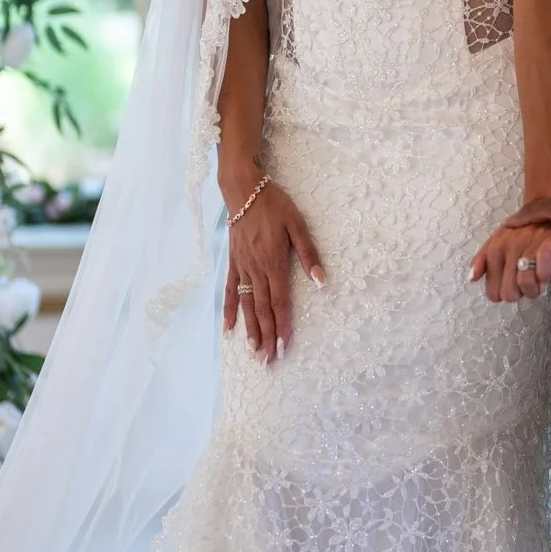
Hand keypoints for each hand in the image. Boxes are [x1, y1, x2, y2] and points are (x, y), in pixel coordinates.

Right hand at [223, 182, 323, 362]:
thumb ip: (308, 254)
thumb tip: (321, 280)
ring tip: (253, 352)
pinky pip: (231, 290)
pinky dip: (230, 310)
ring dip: (250, 330)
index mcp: (274, 263)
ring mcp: (242, 267)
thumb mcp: (297, 224)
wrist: (243, 190)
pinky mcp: (233, 262)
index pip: (280, 302)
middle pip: (263, 309)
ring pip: (247, 305)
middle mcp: (256, 269)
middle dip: (266, 337)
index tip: (284, 347)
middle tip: (268, 362)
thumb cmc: (274, 205)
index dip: (282, 326)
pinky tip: (229, 329)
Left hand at [470, 221, 550, 303]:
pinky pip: (543, 276)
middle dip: (519, 293)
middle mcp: (509, 247)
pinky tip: (546, 276)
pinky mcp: (547, 245)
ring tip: (538, 282)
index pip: (493, 293)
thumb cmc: (520, 230)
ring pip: (526, 287)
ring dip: (534, 289)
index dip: (504, 293)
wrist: (544, 211)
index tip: (512, 285)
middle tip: (526, 283)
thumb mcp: (496, 241)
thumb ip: (481, 260)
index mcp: (494, 249)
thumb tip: (471, 279)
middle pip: (509, 294)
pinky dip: (545, 280)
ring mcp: (528, 245)